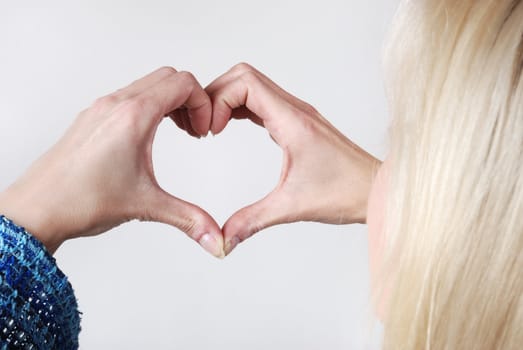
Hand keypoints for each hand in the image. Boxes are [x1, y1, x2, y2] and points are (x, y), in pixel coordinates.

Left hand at [0, 67, 224, 256]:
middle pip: (168, 77)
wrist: (36, 209)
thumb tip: (216, 239)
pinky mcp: (91, 118)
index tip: (204, 131)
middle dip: (190, 100)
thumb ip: (189, 219)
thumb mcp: (146, 206)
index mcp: (133, 116)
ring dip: (169, 102)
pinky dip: (149, 107)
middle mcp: (116, 104)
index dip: (204, 104)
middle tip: (194, 130)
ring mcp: (101, 109)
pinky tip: (148, 137)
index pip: (183, 84)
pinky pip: (128, 96)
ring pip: (147, 84)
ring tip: (177, 132)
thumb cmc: (80, 201)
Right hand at [204, 63, 380, 254]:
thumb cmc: (346, 192)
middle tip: (205, 127)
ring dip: (227, 99)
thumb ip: (252, 221)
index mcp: (292, 121)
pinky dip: (240, 107)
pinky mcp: (297, 122)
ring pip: (253, 85)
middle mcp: (294, 109)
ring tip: (213, 127)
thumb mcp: (292, 207)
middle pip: (244, 76)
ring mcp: (296, 113)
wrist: (376, 190)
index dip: (218, 100)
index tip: (211, 131)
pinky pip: (262, 101)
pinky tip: (231, 127)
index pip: (245, 83)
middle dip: (216, 95)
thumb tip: (222, 239)